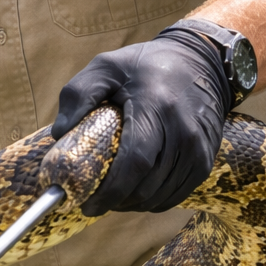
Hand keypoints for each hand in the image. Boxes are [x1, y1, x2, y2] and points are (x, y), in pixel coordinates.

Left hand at [51, 26, 231, 214]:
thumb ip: (79, 94)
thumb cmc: (145, 66)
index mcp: (155, 106)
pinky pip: (176, 195)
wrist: (200, 61)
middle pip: (146, 186)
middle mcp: (182, 131)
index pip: (134, 161)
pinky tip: (136, 191)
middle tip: (94, 199)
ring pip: (160, 196)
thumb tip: (60, 133)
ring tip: (113, 195)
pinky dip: (153, 201)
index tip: (86, 204)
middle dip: (116, 200)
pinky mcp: (205, 160)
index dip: (110, 191)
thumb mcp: (106, 66)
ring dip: (132, 203)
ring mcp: (198, 148)